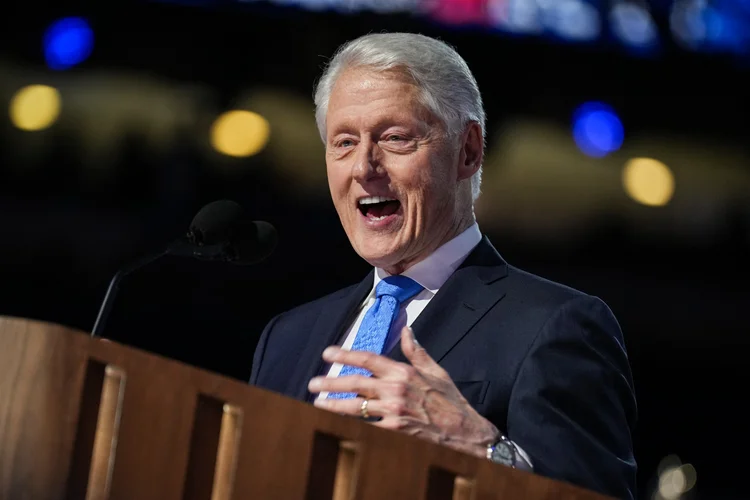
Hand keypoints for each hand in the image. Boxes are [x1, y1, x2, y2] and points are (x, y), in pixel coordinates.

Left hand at [308, 326, 498, 457]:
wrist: (464, 431)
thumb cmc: (450, 401)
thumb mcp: (436, 371)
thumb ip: (417, 351)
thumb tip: (407, 331)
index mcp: (404, 372)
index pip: (368, 359)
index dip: (345, 355)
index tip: (328, 353)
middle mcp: (396, 389)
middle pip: (355, 382)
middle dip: (331, 382)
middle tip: (313, 383)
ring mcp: (394, 411)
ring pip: (356, 406)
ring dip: (333, 404)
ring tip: (317, 403)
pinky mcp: (394, 430)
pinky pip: (367, 426)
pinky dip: (351, 423)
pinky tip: (337, 421)